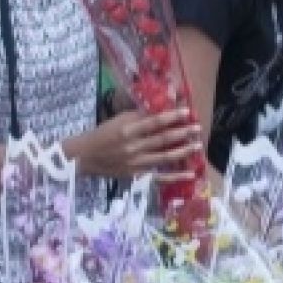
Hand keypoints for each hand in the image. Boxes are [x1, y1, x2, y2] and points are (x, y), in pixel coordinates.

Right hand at [72, 108, 202, 180]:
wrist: (84, 157)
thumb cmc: (104, 133)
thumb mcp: (119, 119)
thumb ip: (140, 115)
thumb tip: (163, 106)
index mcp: (127, 129)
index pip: (154, 122)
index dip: (172, 117)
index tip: (188, 112)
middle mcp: (132, 146)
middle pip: (163, 139)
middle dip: (183, 133)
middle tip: (198, 128)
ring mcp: (135, 163)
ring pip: (164, 157)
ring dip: (183, 151)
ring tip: (198, 145)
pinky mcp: (136, 175)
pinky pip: (159, 177)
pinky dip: (175, 176)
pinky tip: (190, 174)